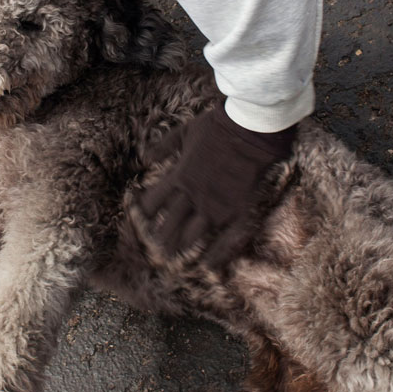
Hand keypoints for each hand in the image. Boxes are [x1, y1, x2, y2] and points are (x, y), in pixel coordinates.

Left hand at [138, 105, 296, 268]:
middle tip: (156, 248)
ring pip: (193, 234)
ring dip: (181, 245)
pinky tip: (209, 266)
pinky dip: (219, 253)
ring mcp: (216, 205)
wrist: (251, 126)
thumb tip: (145, 158)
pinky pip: (228, 237)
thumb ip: (164, 146)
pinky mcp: (238, 208)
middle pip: (170, 223)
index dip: (146, 212)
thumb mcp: (184, 132)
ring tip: (172, 257)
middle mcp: (194, 195)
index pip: (154, 202)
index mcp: (179, 176)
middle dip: (161, 236)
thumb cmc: (217, 126)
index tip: (141, 219)